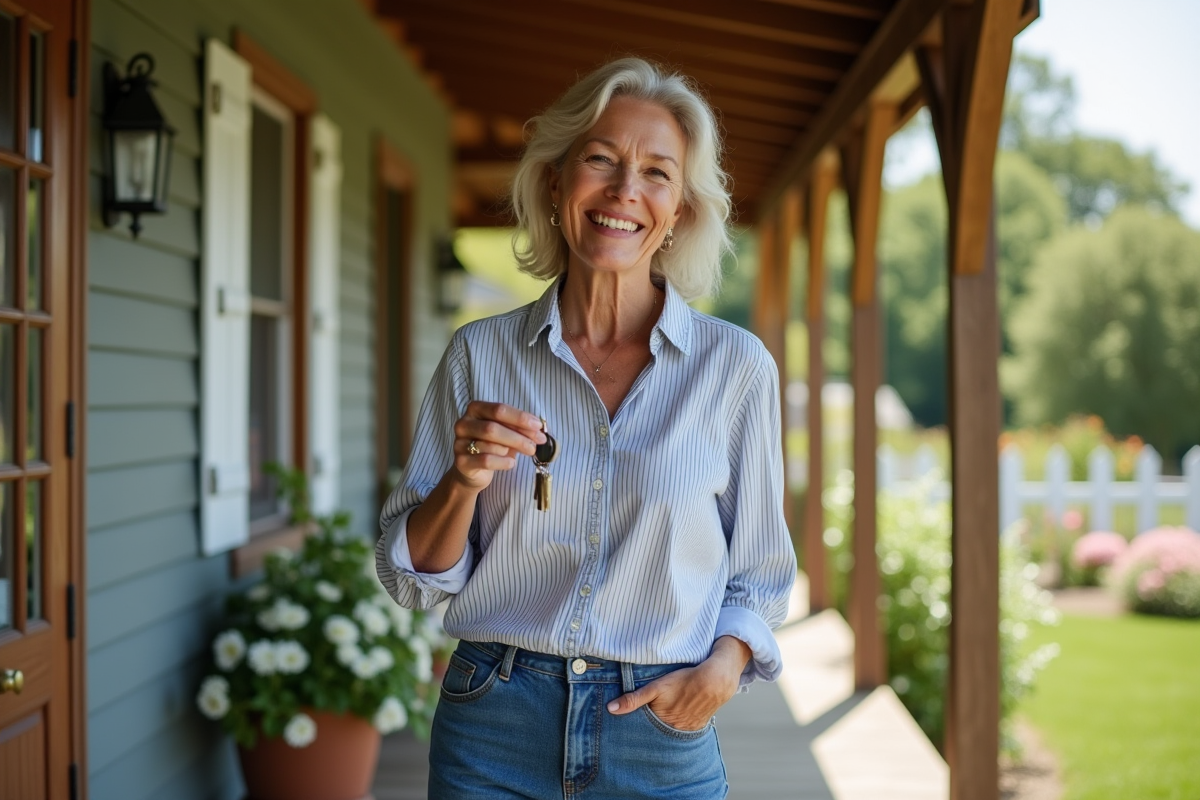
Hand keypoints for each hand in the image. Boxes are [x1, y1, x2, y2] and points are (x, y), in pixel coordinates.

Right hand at [452, 401, 546, 490]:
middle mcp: (464, 423)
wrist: (471, 471)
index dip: (520, 418)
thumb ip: (518, 429)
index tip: (538, 427)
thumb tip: (539, 432)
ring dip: (511, 449)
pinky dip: (503, 462)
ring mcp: (460, 443)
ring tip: (522, 453)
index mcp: (475, 409)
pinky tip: (511, 463)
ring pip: (490, 445)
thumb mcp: (505, 433)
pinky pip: (486, 460)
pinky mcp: (461, 462)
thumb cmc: (491, 447)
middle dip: (518, 437)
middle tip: (535, 445)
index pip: (499, 410)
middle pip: (493, 428)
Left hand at [606, 637, 749, 730]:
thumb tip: (611, 709)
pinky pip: (682, 734)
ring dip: (661, 734)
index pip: (643, 733)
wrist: (715, 681)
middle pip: (656, 737)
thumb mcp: (656, 687)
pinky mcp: (696, 728)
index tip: (624, 736)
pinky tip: (671, 726)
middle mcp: (674, 731)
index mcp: (662, 723)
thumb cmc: (684, 681)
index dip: (634, 733)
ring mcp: (687, 731)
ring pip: (668, 736)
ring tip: (654, 732)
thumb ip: (633, 699)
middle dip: (647, 737)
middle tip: (635, 738)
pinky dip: (675, 731)